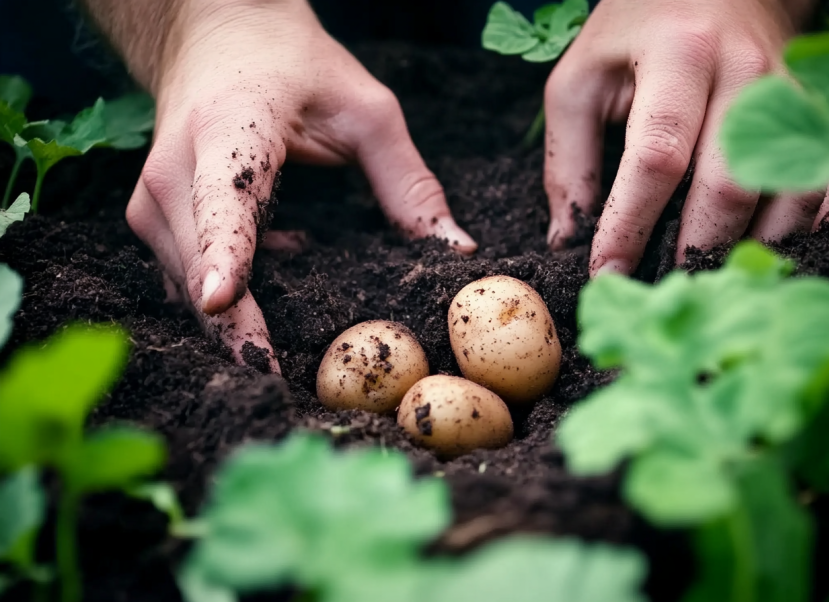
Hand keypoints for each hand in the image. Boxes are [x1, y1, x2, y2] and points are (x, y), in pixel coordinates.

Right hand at [125, 0, 475, 372]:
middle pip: (198, 266)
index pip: (222, 200)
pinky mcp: (154, 223)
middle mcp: (174, 171)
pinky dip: (233, 301)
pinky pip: (187, 282)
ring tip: (295, 351)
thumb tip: (455, 252)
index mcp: (227, 130)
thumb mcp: (365, 110)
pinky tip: (281, 285)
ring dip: (240, 325)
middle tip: (295, 388)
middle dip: (240, 332)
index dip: (223, 253)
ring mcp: (154, 201)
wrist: (217, 35)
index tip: (224, 301)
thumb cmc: (293, 66)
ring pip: (187, 288)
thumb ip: (408, 183)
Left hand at [543, 0, 828, 273]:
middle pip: (729, 187)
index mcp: (680, 57)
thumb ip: (570, 161)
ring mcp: (790, 100)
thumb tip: (568, 241)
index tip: (607, 275)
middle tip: (658, 293)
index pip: (658, 158)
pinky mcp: (813, 122)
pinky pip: (817, 192)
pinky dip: (787, 236)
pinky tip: (747, 257)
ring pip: (785, 197)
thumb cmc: (635, 38)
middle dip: (691, 251)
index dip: (630, 225)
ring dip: (744, 252)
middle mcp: (747, 77)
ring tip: (700, 281)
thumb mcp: (580, 82)